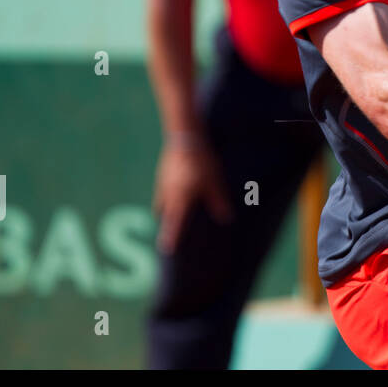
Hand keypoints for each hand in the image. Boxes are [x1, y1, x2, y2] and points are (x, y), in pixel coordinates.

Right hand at [152, 131, 232, 252]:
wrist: (185, 137)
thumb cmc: (201, 162)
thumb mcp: (214, 182)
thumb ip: (219, 201)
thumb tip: (226, 218)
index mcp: (179, 199)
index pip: (173, 223)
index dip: (170, 236)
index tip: (165, 249)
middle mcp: (166, 193)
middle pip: (163, 213)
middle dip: (166, 221)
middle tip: (170, 229)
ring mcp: (162, 181)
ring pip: (161, 200)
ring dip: (166, 207)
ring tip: (175, 210)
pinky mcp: (163, 171)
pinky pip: (163, 188)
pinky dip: (168, 193)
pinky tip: (178, 187)